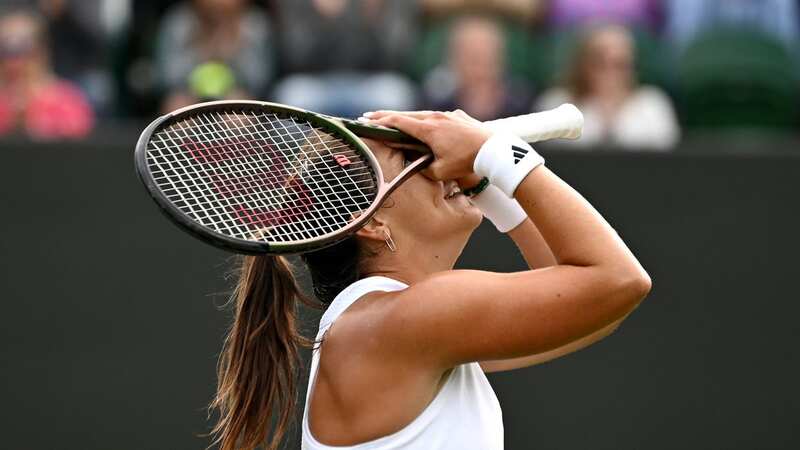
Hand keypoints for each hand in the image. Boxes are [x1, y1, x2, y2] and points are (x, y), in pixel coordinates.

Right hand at [365, 109, 490, 180]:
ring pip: (422, 115)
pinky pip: (437, 117)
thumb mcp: (440, 172)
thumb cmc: (466, 162)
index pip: (398, 122)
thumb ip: (423, 169)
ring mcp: (448, 115)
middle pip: (406, 115)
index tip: (367, 120)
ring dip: (407, 118)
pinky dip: (425, 120)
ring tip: (394, 120)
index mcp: (428, 129)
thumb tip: (416, 166)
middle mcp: (436, 117)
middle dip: (387, 116)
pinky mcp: (458, 116)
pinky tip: (422, 125)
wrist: (493, 151)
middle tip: (370, 116)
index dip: (381, 121)